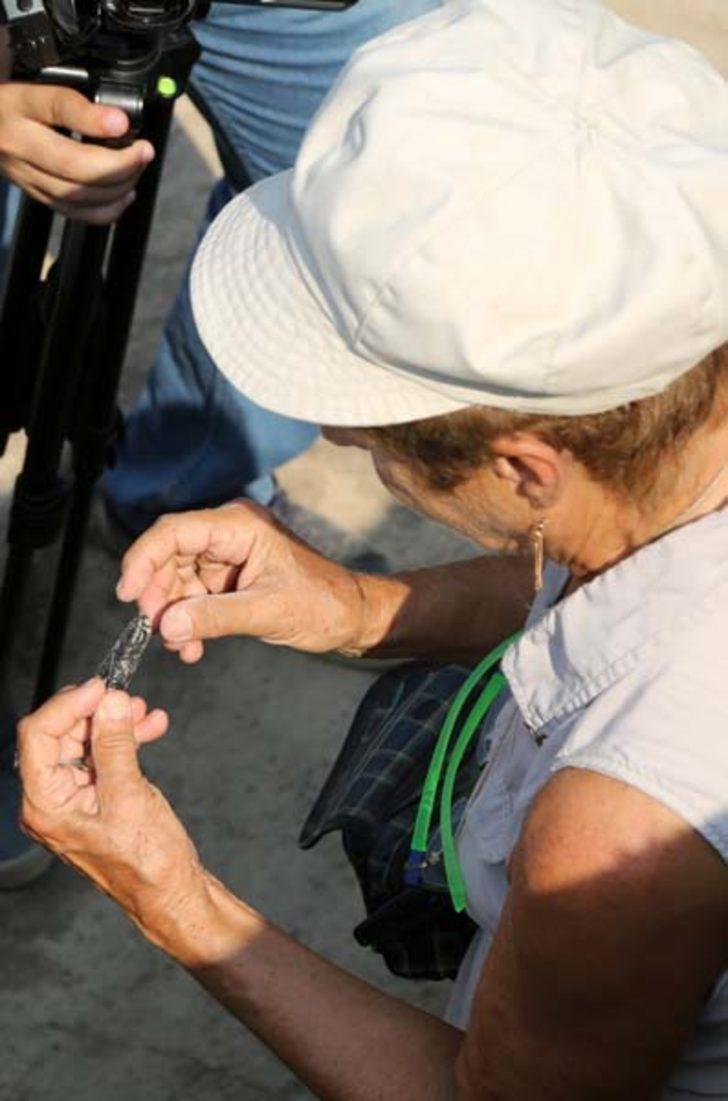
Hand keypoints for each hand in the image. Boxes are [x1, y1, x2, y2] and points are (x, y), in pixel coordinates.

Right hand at [0, 83, 154, 223]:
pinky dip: (107, 209)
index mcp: (19, 104)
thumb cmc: (16, 102)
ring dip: (117, 187)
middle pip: (72, 165)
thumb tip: (118, 117)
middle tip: (143, 151)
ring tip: (136, 170)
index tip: (122, 122)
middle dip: (119, 163)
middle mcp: (19, 142)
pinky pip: (74, 212)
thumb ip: (72, 97)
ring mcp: (25, 173)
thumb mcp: (37, 84)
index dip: (92, 119)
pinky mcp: (35, 193)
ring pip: (76, 194)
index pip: (56, 107)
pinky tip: (124, 194)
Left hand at [18, 681, 209, 943]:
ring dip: (114, 723)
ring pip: (84, 742)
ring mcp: (73, 799)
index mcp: (45, 805)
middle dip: (94, 711)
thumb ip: (116, 745)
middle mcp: (51, 800)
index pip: (38, 737)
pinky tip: (151, 729)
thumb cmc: (147, 862)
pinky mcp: (96, 798)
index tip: (100, 687)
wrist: (171, 894)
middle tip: (126, 697)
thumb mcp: (130, 796)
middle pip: (59, 736)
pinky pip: (102, 757)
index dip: (67, 706)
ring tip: (144, 712)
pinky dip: (125, 739)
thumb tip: (111, 702)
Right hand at [116, 501, 370, 662]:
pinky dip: (189, 619)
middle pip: (170, 554)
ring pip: (177, 577)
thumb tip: (167, 625)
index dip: (143, 559)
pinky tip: (192, 646)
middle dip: (158, 594)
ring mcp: (229, 553)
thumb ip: (215, 617)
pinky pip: (194, 593)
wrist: (351, 617)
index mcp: (240, 525)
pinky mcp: (230, 575)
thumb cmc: (322, 606)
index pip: (174, 531)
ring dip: (173, 614)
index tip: (127, 595)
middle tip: (157, 631)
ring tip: (182, 647)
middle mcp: (230, 532)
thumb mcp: (267, 612)